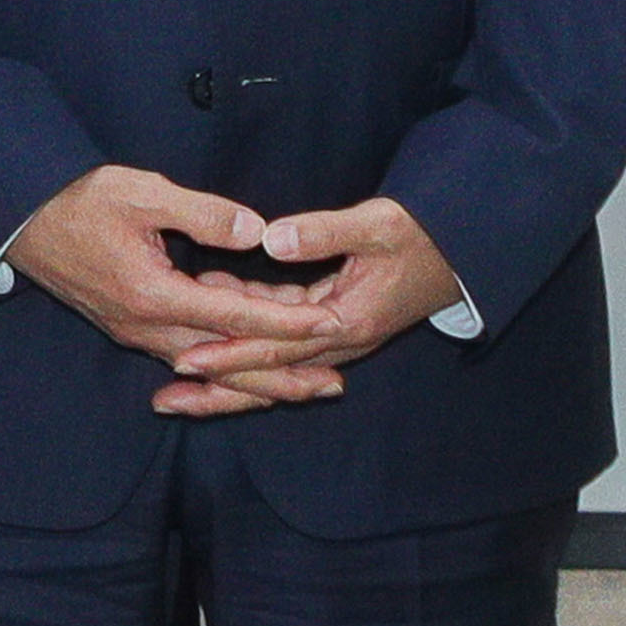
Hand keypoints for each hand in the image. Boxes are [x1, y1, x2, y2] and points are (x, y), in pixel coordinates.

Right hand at [7, 165, 345, 417]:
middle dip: (281, 377)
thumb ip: (202, 214)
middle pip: (226, 362)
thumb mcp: (142, 193)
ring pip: (209, 365)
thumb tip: (255, 231)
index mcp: (153, 295)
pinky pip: (189, 352)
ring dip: (257, 376)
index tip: (327, 326)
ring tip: (305, 384)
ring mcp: (137, 332)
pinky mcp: (132, 326)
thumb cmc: (79, 201)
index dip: (283, 322)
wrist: (22, 222)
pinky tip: (252, 356)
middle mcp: (146, 326)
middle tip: (333, 385)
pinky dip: (226, 359)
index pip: (233, 315)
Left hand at [163, 196, 465, 400]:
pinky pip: (281, 344)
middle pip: (269, 375)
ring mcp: (335, 338)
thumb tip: (272, 240)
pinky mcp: (330, 325)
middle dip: (216, 389)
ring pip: (271, 367)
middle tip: (165, 399)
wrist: (461, 254)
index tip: (185, 358)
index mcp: (347, 323)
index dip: (230, 353)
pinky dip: (247, 344)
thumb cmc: (424, 236)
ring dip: (226, 376)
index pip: (277, 347)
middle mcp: (338, 342)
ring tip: (176, 387)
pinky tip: (209, 327)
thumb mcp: (379, 225)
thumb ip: (325, 232)